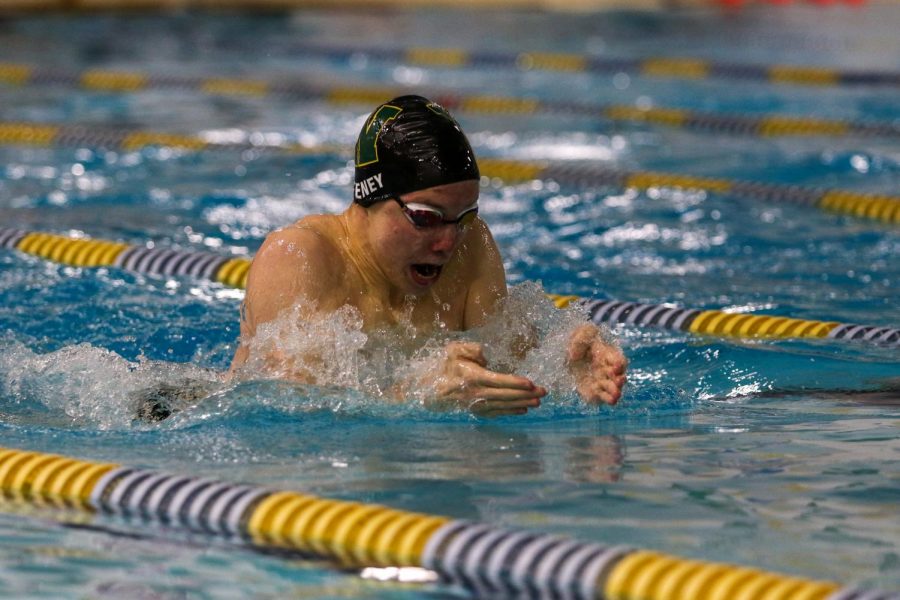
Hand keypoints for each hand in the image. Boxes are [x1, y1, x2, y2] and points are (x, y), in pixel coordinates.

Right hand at [426, 341, 546, 416]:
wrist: (430, 390)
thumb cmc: (445, 367)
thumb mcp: (453, 350)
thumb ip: (469, 348)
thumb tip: (485, 356)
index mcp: (471, 377)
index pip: (497, 380)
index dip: (514, 382)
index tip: (530, 383)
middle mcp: (475, 393)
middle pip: (504, 395)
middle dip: (525, 394)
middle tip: (543, 392)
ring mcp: (476, 405)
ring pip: (503, 406)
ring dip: (522, 404)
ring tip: (538, 402)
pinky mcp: (477, 411)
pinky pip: (497, 413)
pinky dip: (510, 412)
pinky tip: (523, 410)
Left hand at [567, 324, 626, 405]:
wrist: (566, 352)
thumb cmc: (579, 340)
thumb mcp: (582, 331)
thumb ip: (582, 337)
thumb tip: (574, 355)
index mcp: (608, 355)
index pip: (618, 360)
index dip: (619, 364)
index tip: (616, 366)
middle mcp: (607, 370)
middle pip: (618, 377)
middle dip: (619, 380)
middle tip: (618, 381)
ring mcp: (600, 381)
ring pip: (612, 389)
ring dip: (614, 392)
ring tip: (615, 396)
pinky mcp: (591, 391)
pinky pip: (598, 397)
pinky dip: (602, 399)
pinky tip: (601, 399)